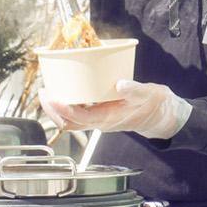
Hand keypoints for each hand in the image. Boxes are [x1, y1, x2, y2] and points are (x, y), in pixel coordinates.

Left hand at [40, 80, 191, 138]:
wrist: (162, 116)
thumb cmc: (155, 107)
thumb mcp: (147, 95)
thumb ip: (134, 90)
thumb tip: (120, 84)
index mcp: (108, 119)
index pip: (79, 119)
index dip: (63, 109)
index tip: (53, 97)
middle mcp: (99, 122)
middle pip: (68, 122)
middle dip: (52, 110)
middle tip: (43, 92)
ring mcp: (98, 119)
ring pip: (71, 120)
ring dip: (57, 107)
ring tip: (48, 91)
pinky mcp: (99, 113)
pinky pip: (77, 112)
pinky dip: (67, 103)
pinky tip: (65, 89)